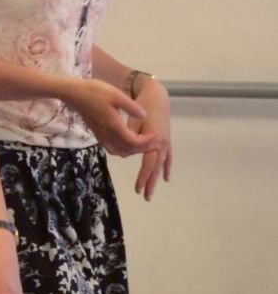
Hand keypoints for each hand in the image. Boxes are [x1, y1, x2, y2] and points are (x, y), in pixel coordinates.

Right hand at [63, 78, 158, 157]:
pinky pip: (112, 148)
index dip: (147, 141)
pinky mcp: (97, 134)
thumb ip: (132, 107)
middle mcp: (107, 134)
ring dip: (133, 150)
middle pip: (128, 149)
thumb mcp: (116, 94)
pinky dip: (123, 149)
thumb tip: (145, 116)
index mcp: (113, 125)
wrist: (73, 94)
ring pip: (119, 151)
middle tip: (156, 142)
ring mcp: (101, 135)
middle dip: (143, 148)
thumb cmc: (94, 91)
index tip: (156, 135)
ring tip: (143, 144)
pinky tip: (127, 141)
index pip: (134, 141)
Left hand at [130, 78, 171, 200]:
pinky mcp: (167, 140)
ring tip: (152, 191)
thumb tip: (125, 152)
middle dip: (150, 183)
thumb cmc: (142, 106)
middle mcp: (162, 143)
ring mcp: (166, 142)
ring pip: (161, 165)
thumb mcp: (134, 119)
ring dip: (156, 178)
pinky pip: (168, 157)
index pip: (148, 163)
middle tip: (145, 197)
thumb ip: (131, 135)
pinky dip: (166, 167)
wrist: (157, 96)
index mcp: (154, 139)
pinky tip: (166, 178)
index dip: (143, 177)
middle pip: (156, 168)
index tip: (137, 188)